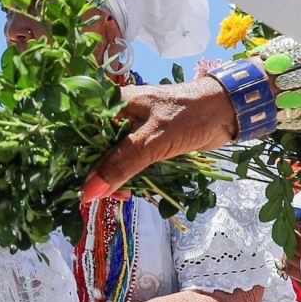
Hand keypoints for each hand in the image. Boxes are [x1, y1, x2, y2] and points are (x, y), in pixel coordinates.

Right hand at [88, 81, 235, 196]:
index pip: (79, 132)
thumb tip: (89, 192)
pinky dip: (128, 177)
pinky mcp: (146, 142)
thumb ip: (121, 165)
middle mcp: (116, 116)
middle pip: (93, 149)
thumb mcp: (152, 140)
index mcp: (110, 104)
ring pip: (111, 159)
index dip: (75, 159)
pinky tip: (131, 189)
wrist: (226, 111)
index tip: (78, 186)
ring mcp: (131, 130)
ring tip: (124, 195)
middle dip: (96, 174)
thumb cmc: (188, 115)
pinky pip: (128, 163)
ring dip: (114, 179)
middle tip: (105, 197)